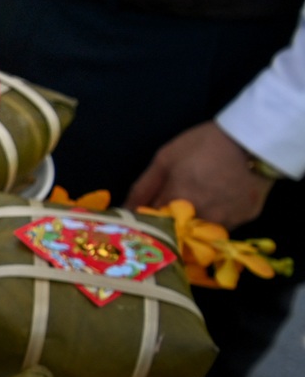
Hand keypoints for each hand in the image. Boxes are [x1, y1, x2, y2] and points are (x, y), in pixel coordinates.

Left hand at [126, 120, 275, 230]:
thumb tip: (123, 212)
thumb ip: (142, 188)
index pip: (150, 226)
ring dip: (190, 229)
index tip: (141, 221)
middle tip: (167, 217)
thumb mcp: (165, 159)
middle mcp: (198, 217)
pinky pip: (222, 229)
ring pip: (198, 236)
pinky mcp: (244, 221)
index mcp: (175, 201)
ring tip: (193, 211)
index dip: (145, 223)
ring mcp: (224, 221)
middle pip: (174, 235)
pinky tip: (216, 206)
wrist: (253, 140)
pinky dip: (214, 222)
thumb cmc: (203, 145)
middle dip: (166, 230)